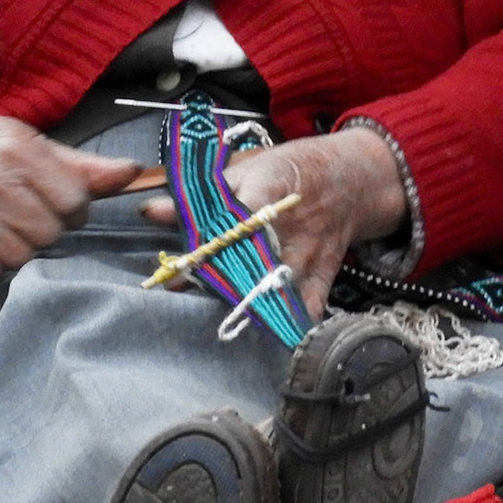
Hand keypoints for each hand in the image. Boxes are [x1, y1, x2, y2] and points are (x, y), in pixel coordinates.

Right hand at [0, 113, 139, 281]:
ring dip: (19, 247)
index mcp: (19, 152)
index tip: (59, 204)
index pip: (74, 202)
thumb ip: (84, 166)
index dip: (74, 209)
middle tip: (27, 213)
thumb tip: (133, 171)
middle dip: (46, 228)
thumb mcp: (34, 145)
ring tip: (4, 225)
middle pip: (49, 234)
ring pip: (20, 257)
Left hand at [142, 128, 406, 317]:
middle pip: (249, 261)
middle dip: (214, 278)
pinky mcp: (322, 277)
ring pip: (271, 289)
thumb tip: (152, 211)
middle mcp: (291, 226)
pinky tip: (262, 335)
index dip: (207, 245)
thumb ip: (200, 195)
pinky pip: (304, 310)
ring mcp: (308, 256)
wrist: (350, 179)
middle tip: (181, 288)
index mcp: (270, 189)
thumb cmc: (291, 170)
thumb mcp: (248, 167)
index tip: (177, 265)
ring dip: (240, 302)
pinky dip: (285, 326)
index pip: (236, 220)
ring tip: (211, 309)